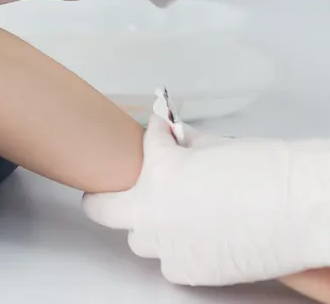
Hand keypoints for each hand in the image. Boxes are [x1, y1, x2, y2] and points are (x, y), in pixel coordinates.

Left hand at [82, 115, 329, 285]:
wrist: (305, 208)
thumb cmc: (271, 173)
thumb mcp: (218, 146)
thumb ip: (186, 145)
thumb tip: (175, 139)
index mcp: (158, 171)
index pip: (144, 145)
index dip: (155, 135)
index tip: (159, 134)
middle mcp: (152, 210)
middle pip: (100, 209)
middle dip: (103, 197)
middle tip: (110, 192)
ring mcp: (167, 245)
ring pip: (137, 240)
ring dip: (148, 227)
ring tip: (171, 218)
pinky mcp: (187, 271)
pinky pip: (168, 263)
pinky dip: (178, 252)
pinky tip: (199, 240)